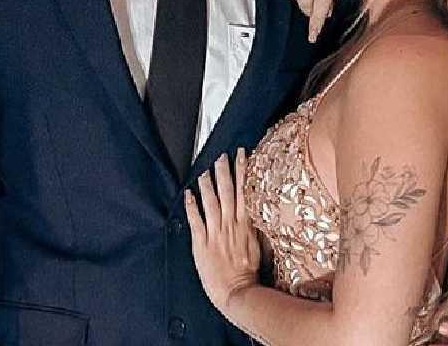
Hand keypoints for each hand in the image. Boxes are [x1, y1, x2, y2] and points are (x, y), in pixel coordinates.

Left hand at [185, 150, 260, 314]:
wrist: (236, 292)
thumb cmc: (248, 273)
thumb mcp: (259, 246)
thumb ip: (256, 227)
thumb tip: (259, 211)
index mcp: (245, 224)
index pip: (245, 191)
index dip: (242, 171)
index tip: (242, 155)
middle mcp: (230, 225)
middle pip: (227, 191)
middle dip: (224, 171)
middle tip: (222, 155)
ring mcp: (215, 233)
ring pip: (211, 202)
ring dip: (208, 184)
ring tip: (205, 170)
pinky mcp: (201, 243)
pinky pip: (195, 220)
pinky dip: (191, 205)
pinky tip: (188, 194)